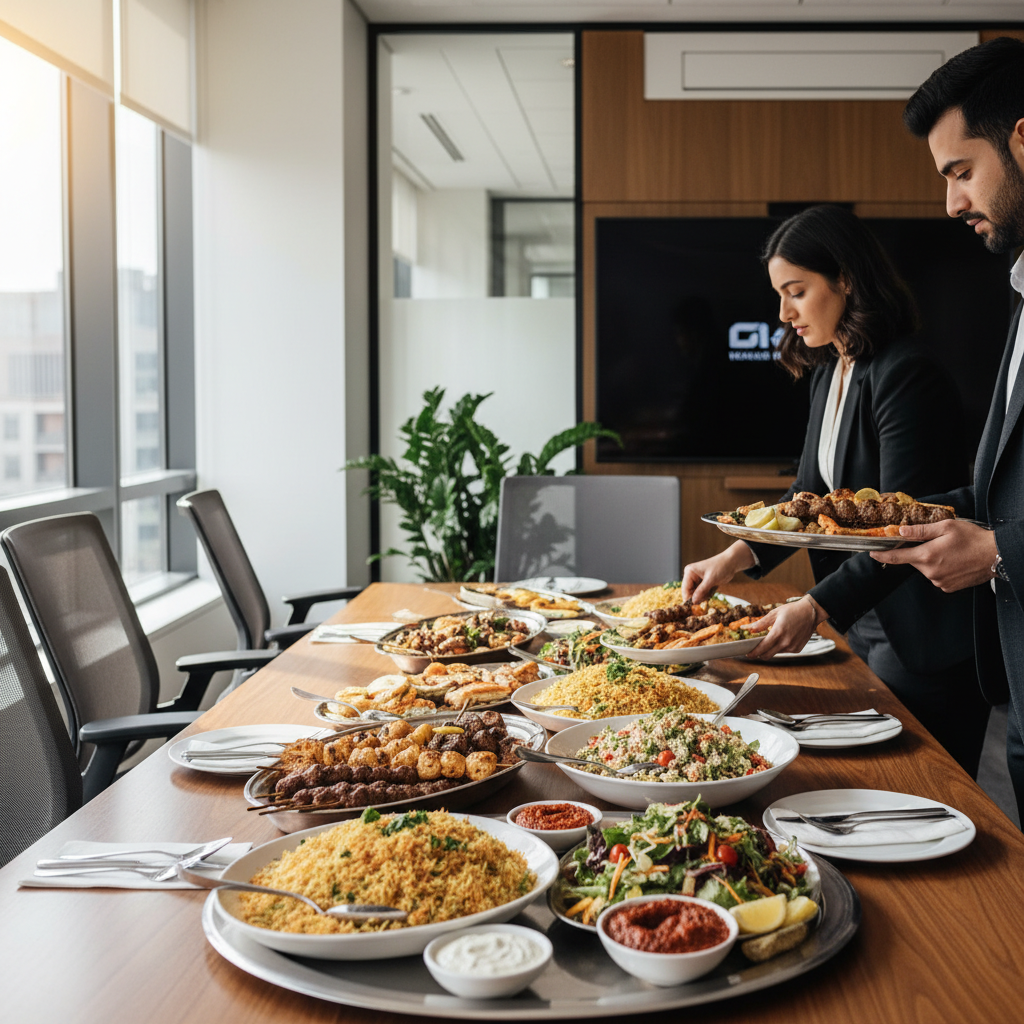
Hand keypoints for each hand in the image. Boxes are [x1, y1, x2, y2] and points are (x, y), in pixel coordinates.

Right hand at [681, 542, 754, 603]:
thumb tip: (693, 601)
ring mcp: (696, 579)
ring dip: (702, 596)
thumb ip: (701, 591)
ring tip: (710, 592)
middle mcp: (691, 575)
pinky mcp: (702, 582)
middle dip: (697, 598)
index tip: (694, 607)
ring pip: (695, 594)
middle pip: (689, 592)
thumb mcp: (711, 579)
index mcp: (690, 572)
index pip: (685, 588)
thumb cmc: (721, 567)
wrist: (731, 562)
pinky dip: (706, 595)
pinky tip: (712, 591)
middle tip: (705, 601)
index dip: (688, 598)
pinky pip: (701, 593)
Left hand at [745, 596, 826, 659]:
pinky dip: (780, 648)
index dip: (753, 653)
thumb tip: (747, 628)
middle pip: (767, 655)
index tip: (748, 654)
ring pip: (776, 653)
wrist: (810, 612)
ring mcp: (792, 647)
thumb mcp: (774, 614)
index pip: (762, 648)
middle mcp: (785, 642)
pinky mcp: (797, 649)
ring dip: (770, 650)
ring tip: (769, 640)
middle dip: (759, 655)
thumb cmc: (792, 611)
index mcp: (778, 633)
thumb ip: (760, 624)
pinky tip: (782, 639)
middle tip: (754, 650)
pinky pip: (784, 651)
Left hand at [869, 520, 997, 591]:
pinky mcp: (948, 587)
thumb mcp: (946, 527)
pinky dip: (940, 568)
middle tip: (936, 543)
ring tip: (950, 552)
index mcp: (927, 556)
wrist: (995, 555)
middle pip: (914, 561)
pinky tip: (953, 562)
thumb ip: (920, 531)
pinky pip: (936, 576)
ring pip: (926, 569)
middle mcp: (930, 572)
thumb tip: (901, 531)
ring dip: (931, 560)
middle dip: (919, 551)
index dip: (882, 555)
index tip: (872, 553)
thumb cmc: (973, 538)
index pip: (896, 557)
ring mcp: (939, 581)